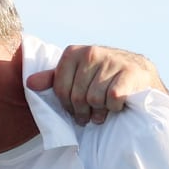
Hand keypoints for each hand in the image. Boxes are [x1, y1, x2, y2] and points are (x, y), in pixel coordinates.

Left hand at [27, 45, 164, 124]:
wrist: (138, 73)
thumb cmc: (101, 77)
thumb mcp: (75, 74)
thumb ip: (52, 78)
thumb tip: (30, 83)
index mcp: (73, 53)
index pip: (60, 90)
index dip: (67, 105)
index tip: (74, 109)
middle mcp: (91, 52)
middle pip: (77, 97)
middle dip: (83, 111)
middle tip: (89, 115)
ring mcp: (111, 61)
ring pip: (95, 99)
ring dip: (100, 111)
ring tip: (102, 111)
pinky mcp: (129, 72)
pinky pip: (113, 99)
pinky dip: (114, 107)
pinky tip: (116, 105)